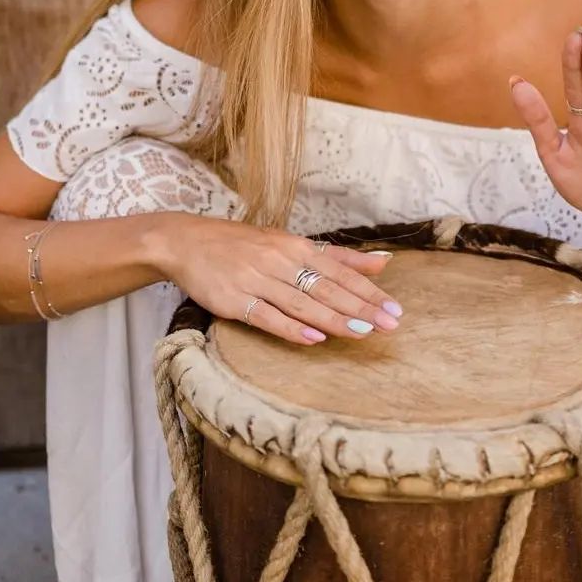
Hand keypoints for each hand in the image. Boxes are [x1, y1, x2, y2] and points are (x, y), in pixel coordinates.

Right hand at [149, 213, 401, 345]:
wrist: (187, 242)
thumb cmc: (244, 245)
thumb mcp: (290, 243)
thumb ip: (337, 257)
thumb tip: (383, 262)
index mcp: (296, 247)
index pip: (341, 272)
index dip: (369, 292)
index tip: (395, 310)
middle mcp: (279, 261)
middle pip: (327, 288)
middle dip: (360, 307)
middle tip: (389, 325)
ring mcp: (256, 280)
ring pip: (301, 303)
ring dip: (333, 319)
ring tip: (361, 332)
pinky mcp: (233, 299)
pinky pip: (266, 316)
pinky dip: (289, 328)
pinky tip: (312, 339)